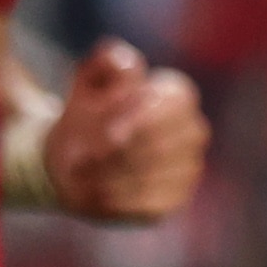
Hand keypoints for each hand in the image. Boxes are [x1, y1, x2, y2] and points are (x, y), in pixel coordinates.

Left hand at [44, 40, 210, 221]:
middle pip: (162, 143)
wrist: (74, 158)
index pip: (172, 104)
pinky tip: (93, 191)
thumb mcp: (89, 80)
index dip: (140, 118)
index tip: (106, 131)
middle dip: (117, 153)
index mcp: (177, 95)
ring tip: (81, 174)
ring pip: (153, 175)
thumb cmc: (87, 114)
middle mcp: (193, 130)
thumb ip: (109, 62)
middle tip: (82, 157)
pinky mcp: (175, 199)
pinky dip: (116, 198)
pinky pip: (149, 204)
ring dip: (110, 176)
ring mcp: (189, 167)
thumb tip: (129, 70)